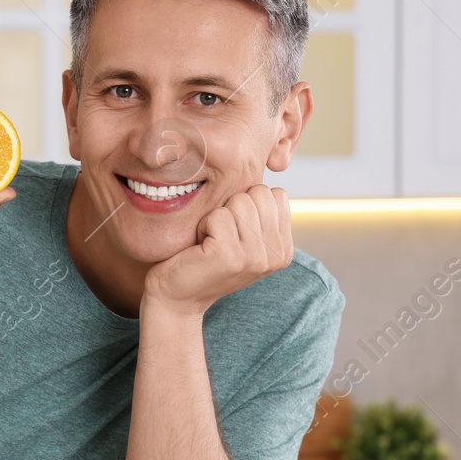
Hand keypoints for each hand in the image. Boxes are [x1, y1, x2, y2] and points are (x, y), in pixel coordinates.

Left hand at [142, 185, 292, 315]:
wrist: (176, 296)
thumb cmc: (204, 258)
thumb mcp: (242, 235)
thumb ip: (260, 211)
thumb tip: (272, 163)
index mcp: (284, 248)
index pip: (276, 194)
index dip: (247, 203)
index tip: (233, 231)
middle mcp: (277, 255)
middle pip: (259, 193)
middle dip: (232, 207)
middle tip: (219, 236)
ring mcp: (256, 258)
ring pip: (239, 202)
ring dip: (216, 217)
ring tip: (210, 242)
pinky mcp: (232, 257)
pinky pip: (218, 215)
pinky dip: (203, 226)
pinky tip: (200, 248)